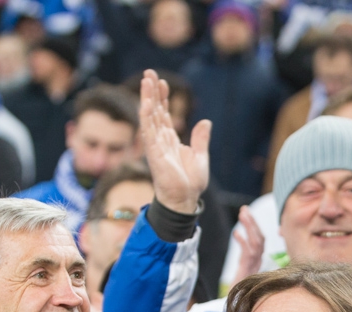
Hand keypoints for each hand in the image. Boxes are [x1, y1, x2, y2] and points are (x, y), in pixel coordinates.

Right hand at [140, 69, 210, 213]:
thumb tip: (206, 121)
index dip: (162, 98)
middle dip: (152, 92)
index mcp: (170, 140)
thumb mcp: (201, 156)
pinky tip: (146, 102)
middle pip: (154, 111)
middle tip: (149, 72)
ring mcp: (155, 145)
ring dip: (147, 98)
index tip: (161, 82)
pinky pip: (148, 131)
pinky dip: (147, 116)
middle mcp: (160, 140)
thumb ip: (201, 139)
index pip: (164, 114)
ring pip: (149, 117)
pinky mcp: (154, 152)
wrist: (185, 199)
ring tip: (146, 80)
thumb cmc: (190, 183)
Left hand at [231, 206, 265, 286]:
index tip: (247, 213)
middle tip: (244, 209)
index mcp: (258, 260)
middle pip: (260, 238)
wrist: (238, 305)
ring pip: (256, 244)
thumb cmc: (238, 288)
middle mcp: (258, 262)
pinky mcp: (247, 271)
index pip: (260, 239)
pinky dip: (243, 242)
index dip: (255, 226)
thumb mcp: (241, 268)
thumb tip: (238, 234)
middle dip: (252, 223)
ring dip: (249, 228)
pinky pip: (247, 254)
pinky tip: (235, 233)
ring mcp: (253, 267)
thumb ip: (243, 254)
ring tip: (242, 215)